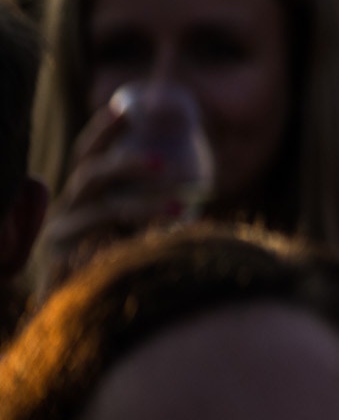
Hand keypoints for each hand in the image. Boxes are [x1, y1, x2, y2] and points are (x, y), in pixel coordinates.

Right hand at [33, 102, 192, 288]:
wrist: (82, 310)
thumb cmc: (117, 262)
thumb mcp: (136, 229)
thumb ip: (155, 204)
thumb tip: (197, 178)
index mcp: (84, 195)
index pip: (90, 154)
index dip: (105, 131)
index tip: (127, 108)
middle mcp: (69, 210)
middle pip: (93, 175)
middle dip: (129, 164)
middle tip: (167, 163)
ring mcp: (61, 236)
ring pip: (104, 211)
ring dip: (144, 207)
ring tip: (181, 212)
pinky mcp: (61, 265)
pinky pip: (98, 250)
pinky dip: (128, 246)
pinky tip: (155, 248)